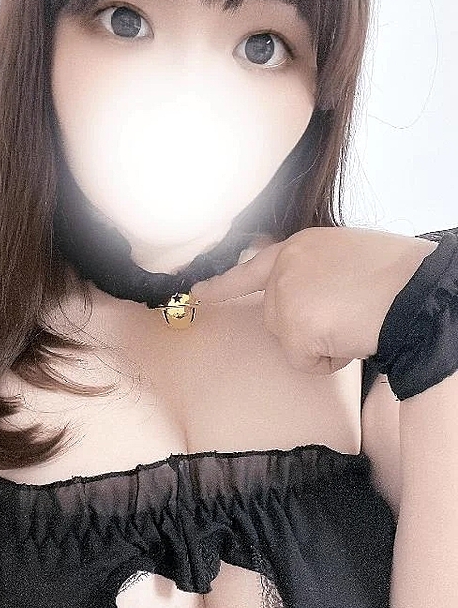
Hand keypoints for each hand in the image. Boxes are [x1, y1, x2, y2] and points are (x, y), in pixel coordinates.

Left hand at [191, 226, 438, 374]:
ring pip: (290, 342)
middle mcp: (284, 267)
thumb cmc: (394, 276)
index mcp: (299, 246)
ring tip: (355, 321)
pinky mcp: (292, 326)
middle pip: (276, 319)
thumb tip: (309, 301)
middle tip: (348, 314)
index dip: (222, 285)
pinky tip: (351, 337)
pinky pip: (303, 362)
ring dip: (323, 343)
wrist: (413, 289)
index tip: (194, 295)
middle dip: (308, 328)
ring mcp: (284, 295)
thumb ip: (315, 272)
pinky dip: (329, 361)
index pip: (250, 268)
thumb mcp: (345, 257)